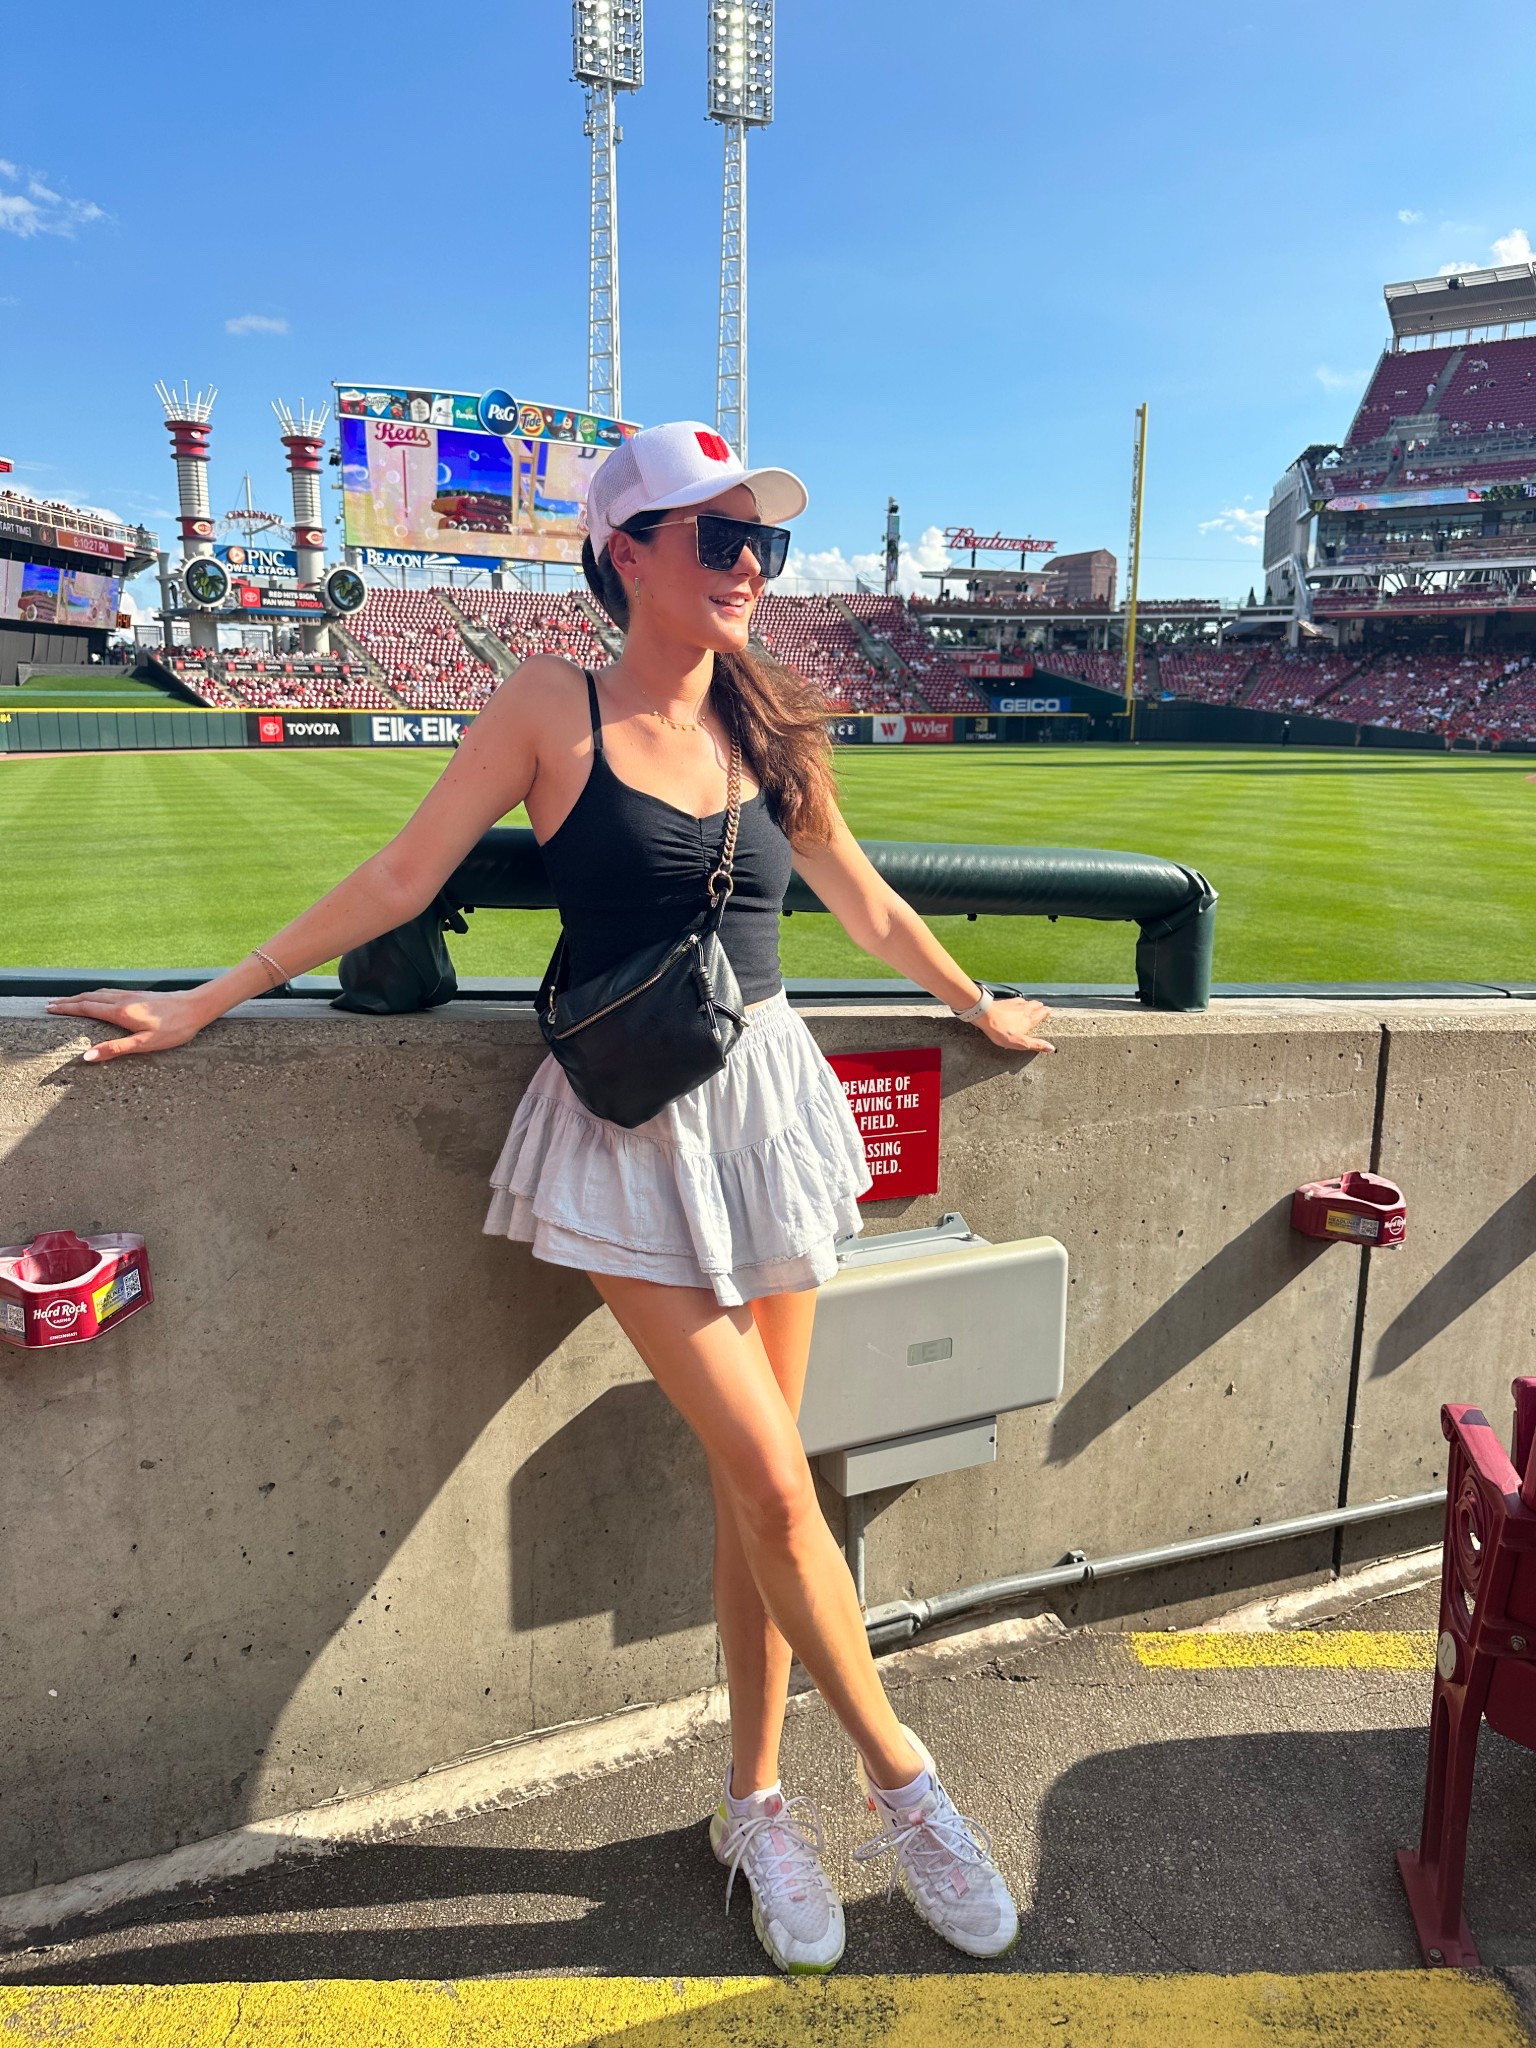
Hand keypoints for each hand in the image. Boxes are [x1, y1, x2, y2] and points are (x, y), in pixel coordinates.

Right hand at [44, 987, 213, 1062]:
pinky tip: (98, 997)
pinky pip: (109, 992)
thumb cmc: (175, 1028)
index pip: (86, 1008)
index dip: (66, 1008)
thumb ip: (115, 1049)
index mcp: (121, 1012)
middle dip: (68, 1001)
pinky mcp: (140, 994)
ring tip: (68, 1001)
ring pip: (99, 993)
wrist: (197, 1007)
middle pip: (88, 998)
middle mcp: (123, 1000)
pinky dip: (95, 994)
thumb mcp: (145, 1044)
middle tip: (50, 1004)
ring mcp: (131, 995)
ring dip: (81, 996)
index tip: (49, 1008)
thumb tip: (87, 1056)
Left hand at [977, 995, 1054, 1053]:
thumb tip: (1051, 1048)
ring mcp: (1014, 1003)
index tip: (1049, 1011)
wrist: (985, 1015)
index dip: (1046, 1012)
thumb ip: (1035, 1044)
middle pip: (1036, 1005)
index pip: (1043, 1012)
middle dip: (1040, 1007)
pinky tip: (1016, 1002)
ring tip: (1033, 1005)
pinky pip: (1015, 1000)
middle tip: (1042, 1008)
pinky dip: (1019, 1001)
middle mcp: (1025, 1009)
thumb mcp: (1020, 1042)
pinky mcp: (1005, 1001)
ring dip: (1031, 1003)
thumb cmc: (1002, 1030)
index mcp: (1030, 1019)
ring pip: (1027, 1001)